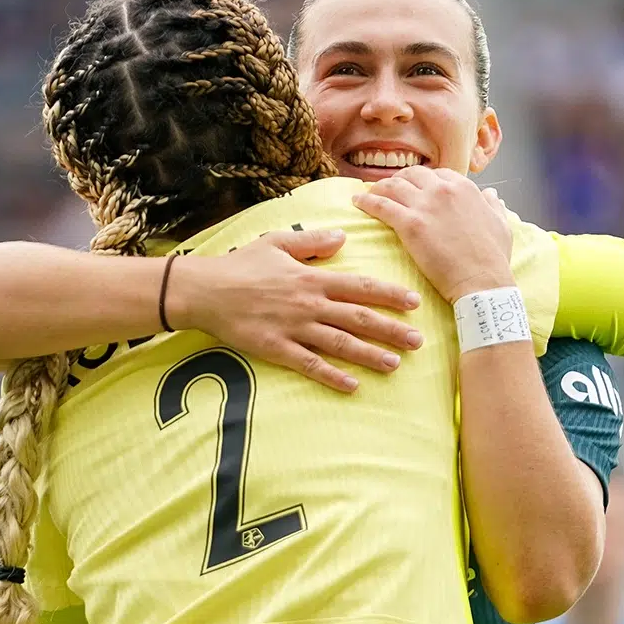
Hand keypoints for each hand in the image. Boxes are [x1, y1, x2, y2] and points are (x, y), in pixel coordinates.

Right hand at [167, 228, 423, 392]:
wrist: (204, 290)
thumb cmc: (240, 265)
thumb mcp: (277, 242)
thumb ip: (312, 243)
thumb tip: (342, 238)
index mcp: (311, 278)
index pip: (359, 287)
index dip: (389, 295)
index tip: (414, 302)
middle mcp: (308, 304)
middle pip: (357, 318)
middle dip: (391, 329)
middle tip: (419, 340)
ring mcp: (293, 328)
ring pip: (339, 343)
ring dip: (369, 354)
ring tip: (396, 364)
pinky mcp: (276, 349)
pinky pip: (309, 365)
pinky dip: (332, 376)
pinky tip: (352, 386)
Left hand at [352, 166, 514, 303]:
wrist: (482, 282)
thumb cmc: (493, 259)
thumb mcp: (501, 225)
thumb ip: (494, 206)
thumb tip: (491, 195)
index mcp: (465, 187)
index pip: (436, 174)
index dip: (421, 180)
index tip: (413, 188)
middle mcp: (443, 189)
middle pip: (411, 175)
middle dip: (398, 180)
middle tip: (388, 190)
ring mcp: (426, 204)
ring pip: (393, 186)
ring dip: (379, 188)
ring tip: (369, 194)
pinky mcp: (410, 223)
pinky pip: (381, 205)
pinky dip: (366, 201)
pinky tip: (357, 203)